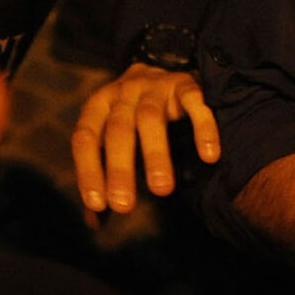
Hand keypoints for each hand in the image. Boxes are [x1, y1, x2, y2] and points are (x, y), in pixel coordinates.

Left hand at [73, 60, 218, 215]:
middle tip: (123, 205)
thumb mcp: (112, 141)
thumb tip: (94, 221)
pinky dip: (203, 128)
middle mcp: (123, 93)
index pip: (85, 138)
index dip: (88, 170)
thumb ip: (104, 178)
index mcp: (99, 106)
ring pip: (150, 117)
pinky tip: (209, 157)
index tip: (97, 205)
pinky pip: (195, 103)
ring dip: (154, 153)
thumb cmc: (133, 119)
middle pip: (118, 130)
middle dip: (119, 168)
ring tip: (161, 190)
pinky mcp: (188, 84)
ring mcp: (155, 86)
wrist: (165, 74)